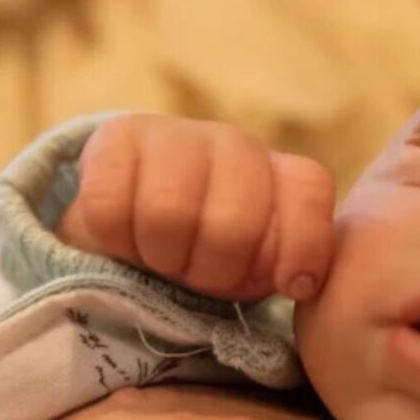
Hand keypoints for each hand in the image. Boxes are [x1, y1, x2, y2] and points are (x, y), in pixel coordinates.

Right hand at [57, 114, 334, 301]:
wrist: (134, 223)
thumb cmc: (210, 254)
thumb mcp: (256, 268)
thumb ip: (283, 266)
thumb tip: (300, 283)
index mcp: (282, 174)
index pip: (309, 190)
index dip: (303, 245)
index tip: (292, 286)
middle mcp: (237, 145)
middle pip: (234, 222)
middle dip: (214, 270)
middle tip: (198, 277)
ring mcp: (179, 133)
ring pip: (169, 213)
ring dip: (163, 257)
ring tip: (161, 259)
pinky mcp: (117, 136)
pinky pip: (110, 208)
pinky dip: (115, 241)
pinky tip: (123, 239)